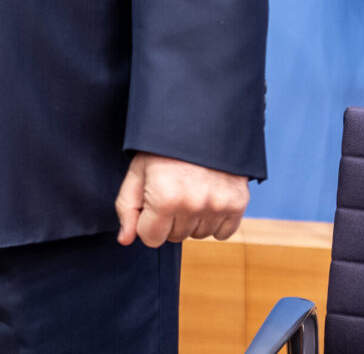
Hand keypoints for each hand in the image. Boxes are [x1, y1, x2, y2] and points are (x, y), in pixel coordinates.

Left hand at [114, 152, 249, 245]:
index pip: (151, 239)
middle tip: (172, 190)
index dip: (147, 222)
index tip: (151, 203)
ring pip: (198, 235)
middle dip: (169, 220)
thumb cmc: (163, 148)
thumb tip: (125, 240)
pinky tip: (208, 198)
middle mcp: (193, 205)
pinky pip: (223, 233)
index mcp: (164, 198)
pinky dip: (214, 221)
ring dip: (192, 220)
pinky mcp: (238, 203)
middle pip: (174, 237)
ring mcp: (218, 205)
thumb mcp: (138, 171)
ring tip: (190, 191)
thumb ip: (127, 207)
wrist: (202, 123)